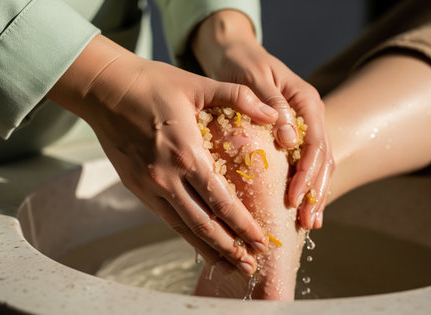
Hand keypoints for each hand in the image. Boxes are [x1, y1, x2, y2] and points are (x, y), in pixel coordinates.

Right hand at [47, 35, 279, 273]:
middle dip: (229, 248)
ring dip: (207, 248)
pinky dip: (184, 234)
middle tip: (250, 267)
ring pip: (182, 227)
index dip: (242, 225)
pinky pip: (165, 217)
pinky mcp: (137, 187)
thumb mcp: (197, 85)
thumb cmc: (153, 84)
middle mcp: (166, 177)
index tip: (261, 241)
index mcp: (185, 153)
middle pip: (202, 224)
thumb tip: (274, 113)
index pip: (220, 201)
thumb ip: (238, 97)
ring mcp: (148, 185)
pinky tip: (197, 242)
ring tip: (227, 266)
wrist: (105, 90)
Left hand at [193, 10, 333, 228]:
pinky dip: (304, 185)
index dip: (307, 172)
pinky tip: (300, 207)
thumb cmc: (242, 64)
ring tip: (309, 223)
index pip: (316, 142)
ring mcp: (303, 126)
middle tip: (307, 221)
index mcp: (306, 101)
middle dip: (315, 191)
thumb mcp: (255, 78)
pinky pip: (304, 163)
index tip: (294, 196)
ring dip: (314, 194)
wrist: (236, 55)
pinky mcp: (291, 136)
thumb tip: (290, 140)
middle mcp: (310, 116)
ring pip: (318, 165)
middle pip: (322, 159)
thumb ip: (273, 105)